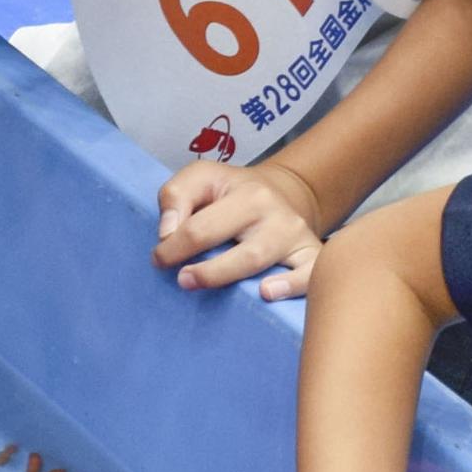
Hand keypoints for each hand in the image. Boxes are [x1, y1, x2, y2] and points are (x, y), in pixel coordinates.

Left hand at [153, 156, 331, 299]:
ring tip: (211, 287)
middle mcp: (278, 216)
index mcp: (248, 194)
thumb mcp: (202, 178)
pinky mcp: (312, 256)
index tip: (160, 260)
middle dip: (208, 271)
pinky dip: (293, 286)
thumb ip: (176, 196)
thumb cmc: (233, 192)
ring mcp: (297, 238)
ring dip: (235, 278)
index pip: (202, 228)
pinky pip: (310, 276)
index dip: (174, 249)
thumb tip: (168, 233)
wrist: (282, 193)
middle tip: (182, 280)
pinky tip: (268, 294)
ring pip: (267, 264)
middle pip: (243, 252)